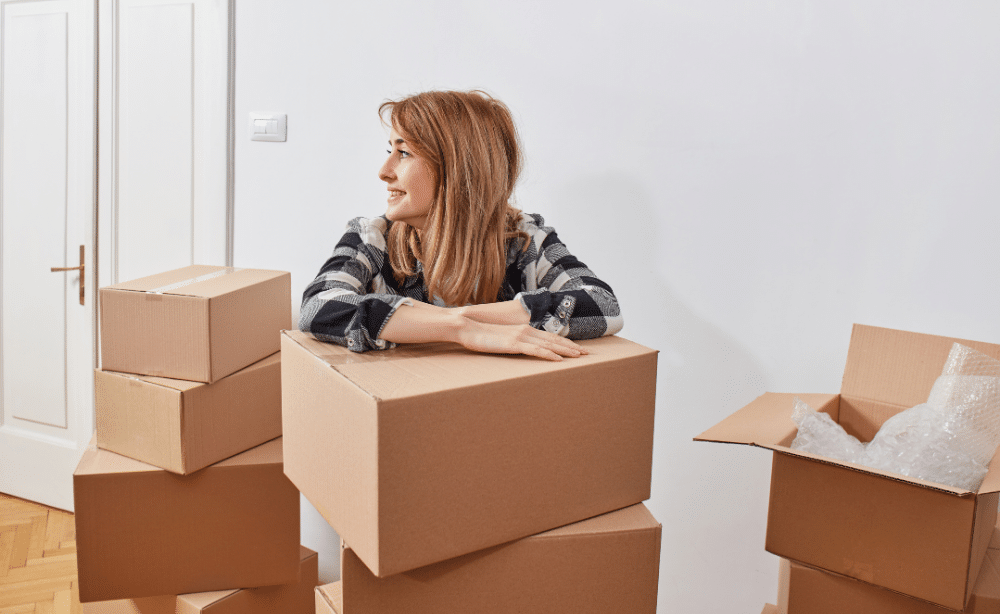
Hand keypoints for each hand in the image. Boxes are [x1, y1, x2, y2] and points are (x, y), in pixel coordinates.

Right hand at [455, 321, 588, 361]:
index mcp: (525, 329)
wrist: (468, 327)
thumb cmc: (483, 335)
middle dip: (572, 347)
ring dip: (566, 351)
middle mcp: (527, 331)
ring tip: (579, 356)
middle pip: (555, 340)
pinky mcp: (514, 344)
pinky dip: (549, 355)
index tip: (578, 349)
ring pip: (549, 345)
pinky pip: (536, 351)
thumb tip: (522, 348)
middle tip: (587, 354)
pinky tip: (559, 360)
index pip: (550, 337)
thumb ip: (514, 341)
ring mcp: (521, 337)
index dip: (565, 343)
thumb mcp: (502, 338)